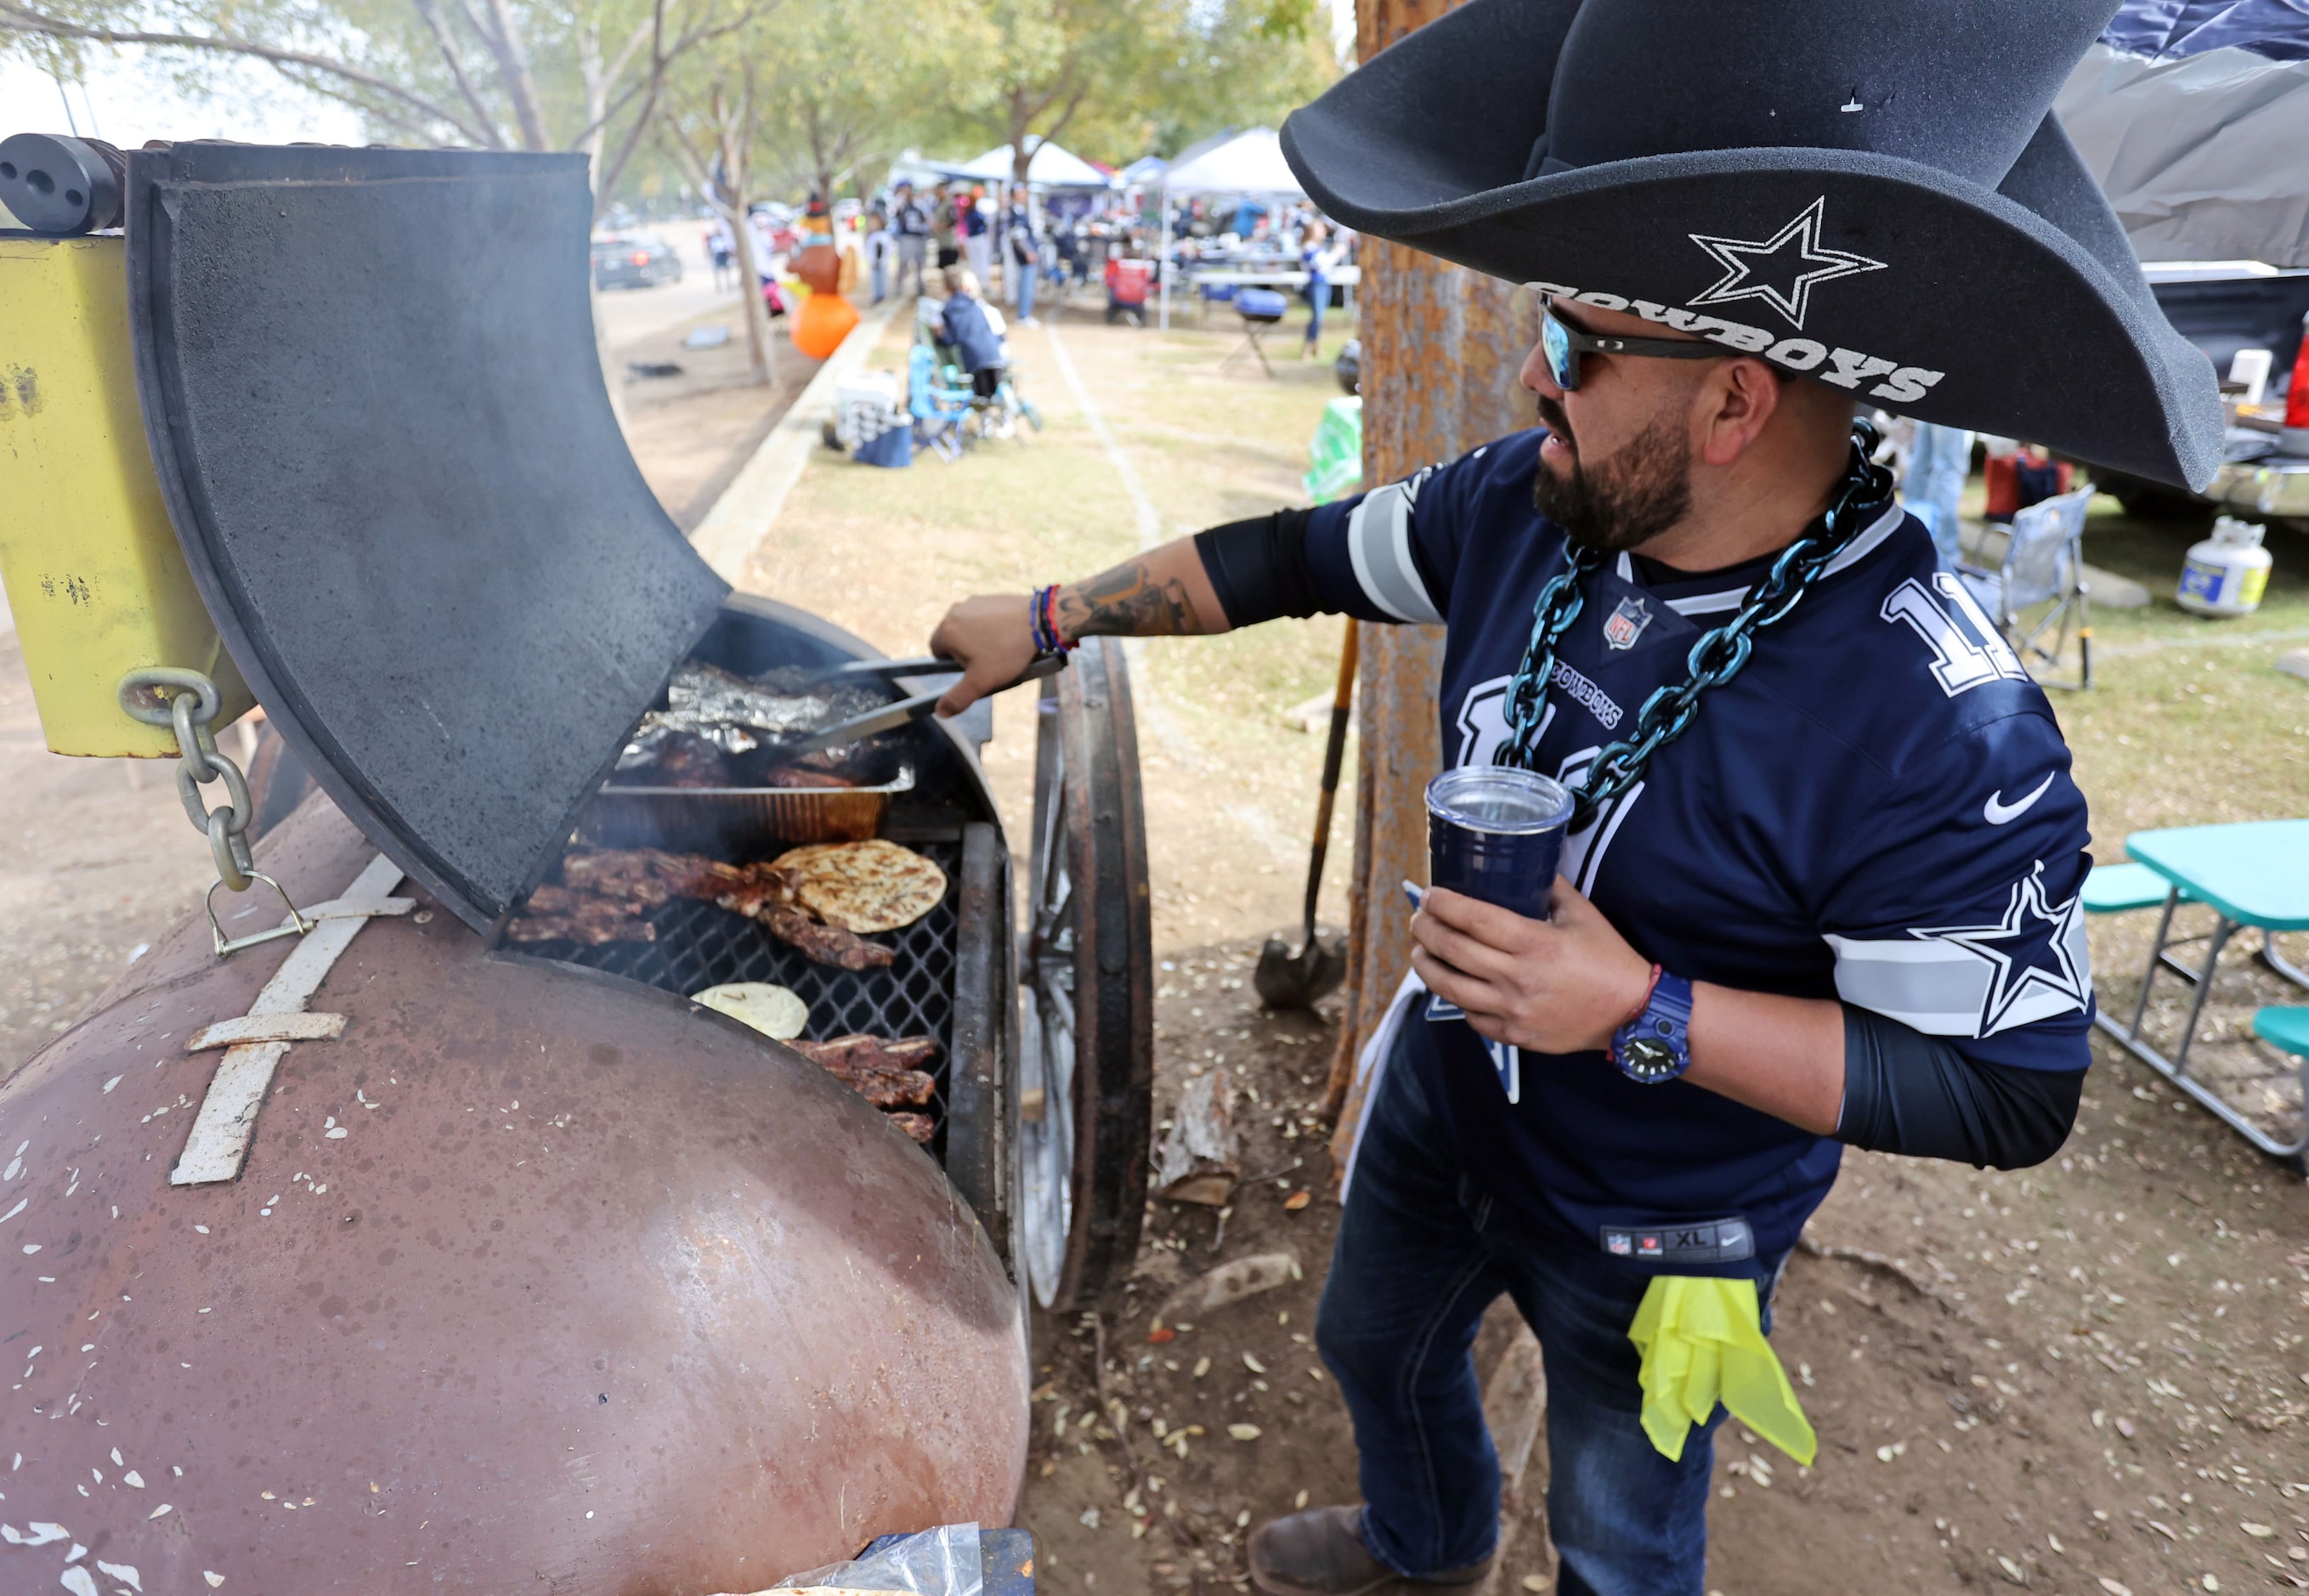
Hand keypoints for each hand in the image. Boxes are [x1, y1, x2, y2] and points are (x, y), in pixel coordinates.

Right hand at [928, 594, 1037, 716]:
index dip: (952, 664)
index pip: (936, 652)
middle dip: (966, 652)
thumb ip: (958, 698)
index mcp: (946, 630)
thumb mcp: (981, 681)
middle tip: (988, 661)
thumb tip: (940, 712)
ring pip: (967, 628)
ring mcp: (972, 601)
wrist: (1039, 621)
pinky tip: (1008, 635)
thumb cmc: (1007, 651)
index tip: (972, 668)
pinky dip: (990, 627)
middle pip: (952, 639)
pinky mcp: (989, 597)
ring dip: (978, 639)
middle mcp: (954, 611)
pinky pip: (982, 617)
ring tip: (1001, 649)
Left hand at [1408, 877, 1653, 1054]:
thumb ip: (1550, 887)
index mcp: (1534, 943)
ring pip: (1450, 988)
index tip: (1429, 894)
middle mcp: (1517, 978)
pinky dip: (1456, 999)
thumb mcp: (1582, 914)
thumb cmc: (1609, 959)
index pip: (1474, 919)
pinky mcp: (1515, 1036)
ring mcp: (1513, 1011)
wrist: (1632, 1014)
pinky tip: (1453, 984)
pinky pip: (1471, 1017)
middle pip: (1453, 950)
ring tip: (1420, 950)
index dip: (1444, 904)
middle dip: (1426, 930)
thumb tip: (1525, 863)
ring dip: (1426, 966)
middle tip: (1419, 918)